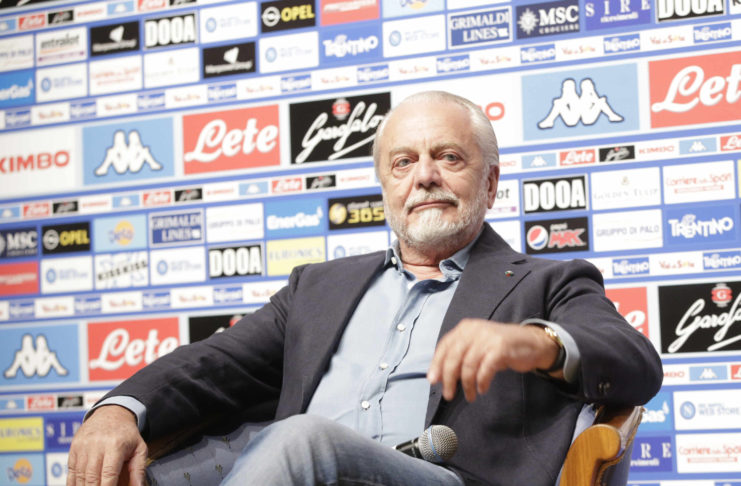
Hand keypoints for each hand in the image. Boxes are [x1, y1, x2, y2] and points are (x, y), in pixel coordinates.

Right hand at [67, 405, 147, 485]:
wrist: (112, 413)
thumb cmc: (126, 434)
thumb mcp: (139, 448)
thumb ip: (138, 469)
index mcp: (115, 445)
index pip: (108, 473)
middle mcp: (97, 444)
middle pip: (92, 477)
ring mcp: (83, 446)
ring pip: (80, 476)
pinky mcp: (74, 448)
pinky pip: (71, 471)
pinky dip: (74, 483)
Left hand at [427, 319, 560, 401]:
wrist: (533, 343)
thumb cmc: (500, 347)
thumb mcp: (478, 346)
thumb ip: (461, 355)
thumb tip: (441, 375)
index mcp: (465, 328)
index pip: (445, 345)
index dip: (436, 363)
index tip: (433, 380)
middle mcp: (475, 330)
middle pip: (454, 356)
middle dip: (449, 378)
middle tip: (448, 394)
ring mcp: (488, 338)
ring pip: (468, 365)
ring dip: (466, 384)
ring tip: (470, 396)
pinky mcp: (501, 348)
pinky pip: (485, 369)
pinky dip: (481, 381)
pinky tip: (482, 389)